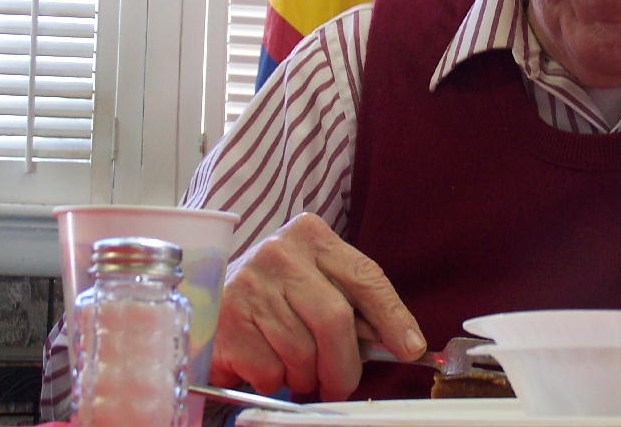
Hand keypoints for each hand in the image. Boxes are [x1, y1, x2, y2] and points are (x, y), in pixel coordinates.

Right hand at [209, 213, 425, 399]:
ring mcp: (249, 283)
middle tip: (341, 385)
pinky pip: (269, 370)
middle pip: (334, 320)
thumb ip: (356, 305)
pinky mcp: (225, 319)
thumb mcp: (319, 283)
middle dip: (344, 365)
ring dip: (306, 376)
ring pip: (302, 352)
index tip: (411, 347)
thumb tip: (405, 343)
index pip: (365, 277)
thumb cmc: (279, 294)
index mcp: (312, 235)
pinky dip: (275, 381)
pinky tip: (266, 363)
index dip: (393, 317)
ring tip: (295, 367)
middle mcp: (280, 252)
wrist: (209, 296)